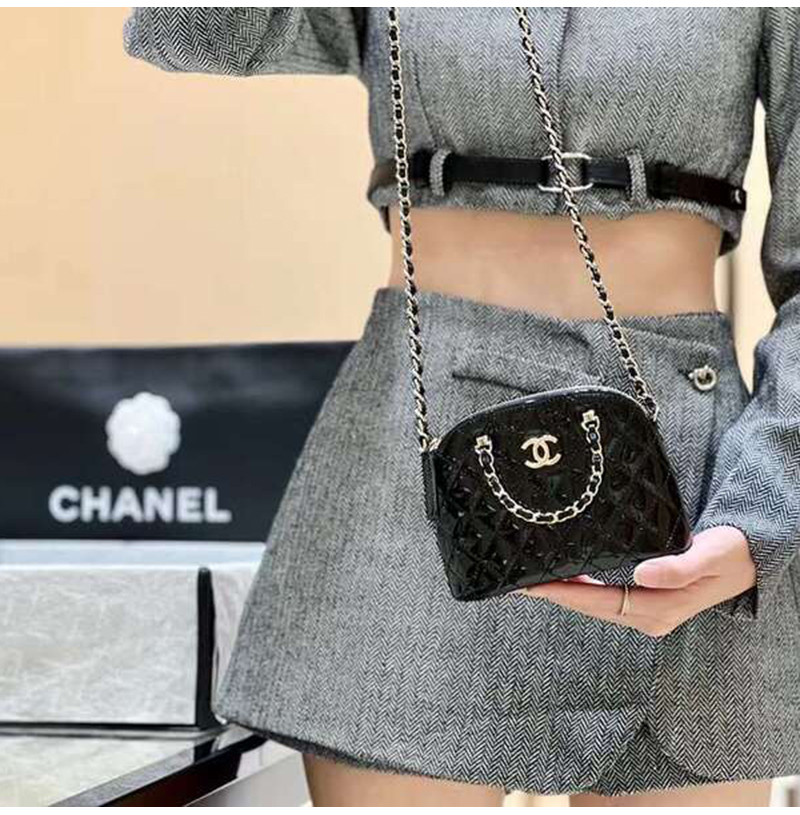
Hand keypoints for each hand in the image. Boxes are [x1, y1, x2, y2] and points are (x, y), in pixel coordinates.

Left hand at [517, 525, 755, 637]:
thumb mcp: (712, 554)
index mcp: (660, 609)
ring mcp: (647, 611)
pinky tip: (565, 577)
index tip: (535, 585)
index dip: (565, 594)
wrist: (747, 559)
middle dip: (554, 596)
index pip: (599, 603)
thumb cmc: (730, 553)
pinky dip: (582, 589)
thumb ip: (680, 566)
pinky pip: (605, 598)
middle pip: (591, 607)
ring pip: (595, 605)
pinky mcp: (647, 601)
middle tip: (519, 582)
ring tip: (532, 581)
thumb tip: (644, 574)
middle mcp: (649, 616)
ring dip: (565, 593)